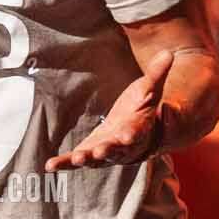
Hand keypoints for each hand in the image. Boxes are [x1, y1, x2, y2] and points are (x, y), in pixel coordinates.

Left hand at [45, 49, 173, 169]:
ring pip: (96, 158)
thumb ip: (157, 74)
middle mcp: (122, 145)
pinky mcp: (90, 153)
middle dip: (107, 151)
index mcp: (138, 128)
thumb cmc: (142, 108)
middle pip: (116, 150)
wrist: (135, 129)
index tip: (128, 136)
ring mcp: (105, 152)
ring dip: (86, 159)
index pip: (136, 131)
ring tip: (76, 159)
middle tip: (99, 152)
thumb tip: (169, 52)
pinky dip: (64, 164)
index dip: (132, 133)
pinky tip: (50, 165)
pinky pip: (76, 161)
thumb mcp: (150, 89)